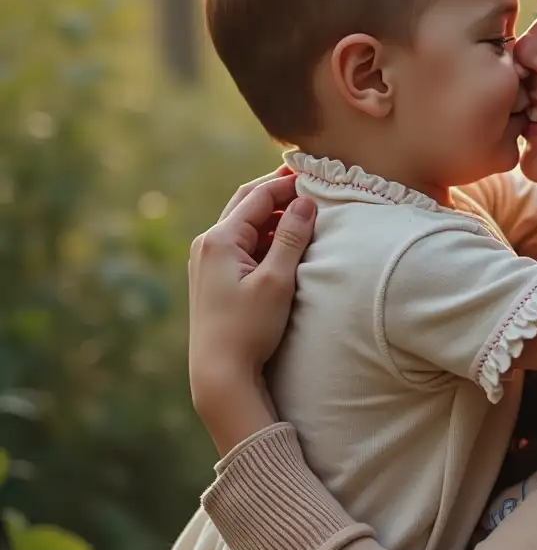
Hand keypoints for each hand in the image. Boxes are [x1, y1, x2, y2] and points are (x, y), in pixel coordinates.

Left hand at [188, 167, 316, 455]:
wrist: (219, 373)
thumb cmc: (249, 328)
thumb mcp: (277, 280)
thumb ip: (292, 238)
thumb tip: (306, 202)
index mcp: (220, 239)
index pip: (258, 196)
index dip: (287, 183)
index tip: (316, 176)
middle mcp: (208, 244)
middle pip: (246, 203)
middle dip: (277, 192)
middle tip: (308, 184)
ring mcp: (207, 261)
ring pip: (244, 224)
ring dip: (272, 216)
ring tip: (304, 214)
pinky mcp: (213, 278)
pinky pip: (240, 244)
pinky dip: (263, 236)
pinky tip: (284, 244)